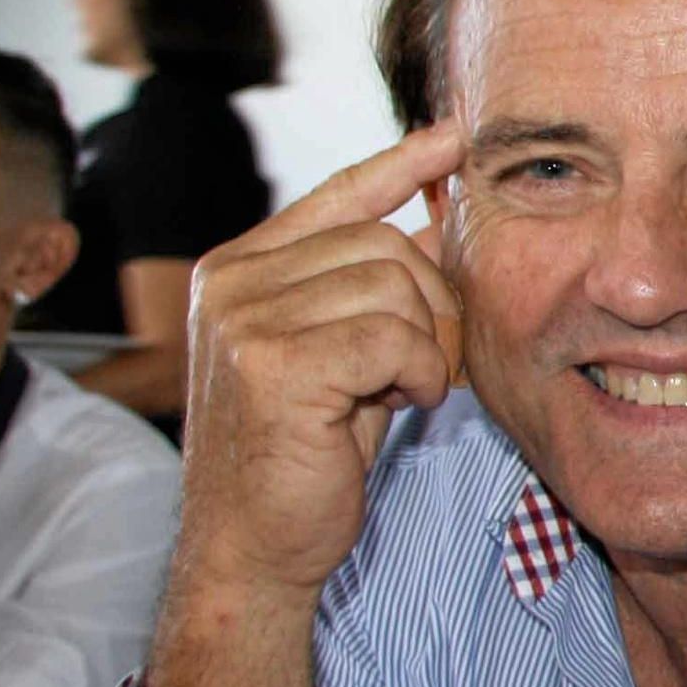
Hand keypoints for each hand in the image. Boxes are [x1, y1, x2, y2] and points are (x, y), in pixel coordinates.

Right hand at [173, 123, 467, 602]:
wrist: (252, 551)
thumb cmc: (303, 456)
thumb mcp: (344, 354)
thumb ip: (374, 287)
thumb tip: (442, 220)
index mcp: (240, 269)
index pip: (338, 196)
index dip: (402, 164)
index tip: (455, 136)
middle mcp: (231, 282)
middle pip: (383, 244)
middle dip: (428, 304)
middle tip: (419, 367)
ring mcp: (244, 319)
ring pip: (393, 288)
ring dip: (423, 347)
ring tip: (397, 390)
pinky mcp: (272, 363)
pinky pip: (392, 337)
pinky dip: (417, 373)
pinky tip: (397, 405)